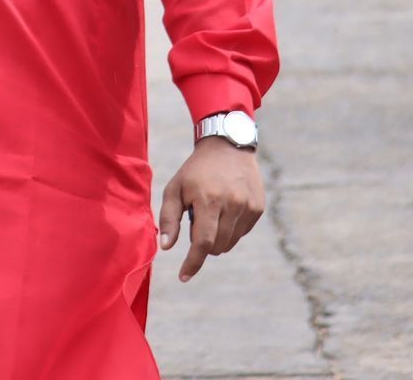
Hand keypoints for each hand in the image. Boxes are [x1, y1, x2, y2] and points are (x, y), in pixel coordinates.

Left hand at [158, 137, 264, 282]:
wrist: (227, 145)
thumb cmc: (195, 170)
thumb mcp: (175, 187)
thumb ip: (169, 218)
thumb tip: (165, 248)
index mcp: (208, 199)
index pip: (202, 243)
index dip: (193, 263)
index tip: (183, 277)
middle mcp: (232, 204)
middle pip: (216, 246)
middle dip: (203, 243)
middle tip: (197, 217)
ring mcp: (248, 206)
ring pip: (230, 243)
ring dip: (217, 238)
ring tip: (211, 211)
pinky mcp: (258, 208)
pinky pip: (242, 233)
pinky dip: (230, 229)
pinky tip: (226, 207)